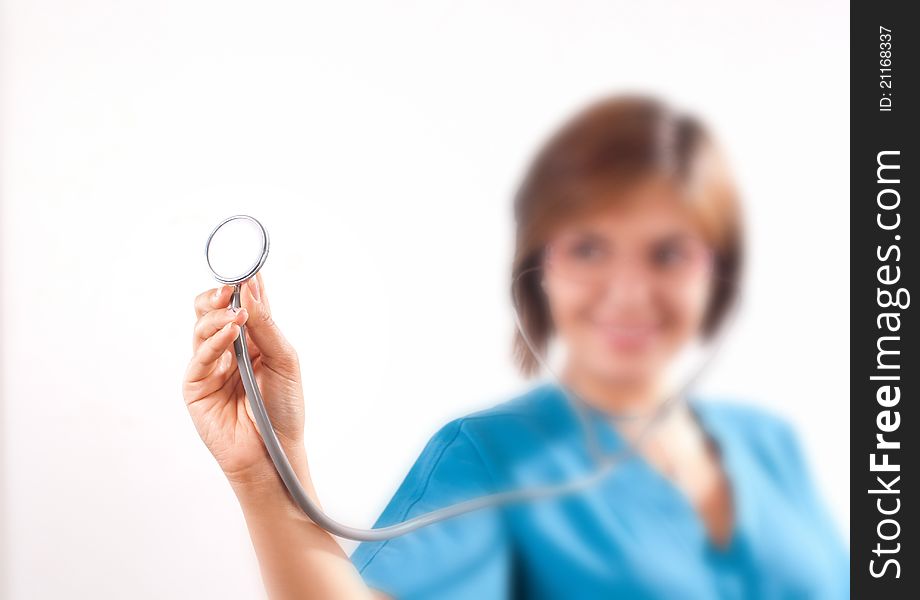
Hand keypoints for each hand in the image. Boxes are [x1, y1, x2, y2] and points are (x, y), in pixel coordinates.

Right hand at [183, 273, 305, 485]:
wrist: (275, 451)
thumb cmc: (284, 408)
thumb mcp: (285, 360)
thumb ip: (267, 326)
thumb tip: (250, 290)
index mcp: (253, 339)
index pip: (243, 303)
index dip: (242, 283)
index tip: (245, 265)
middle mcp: (228, 348)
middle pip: (211, 310)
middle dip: (217, 294)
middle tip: (229, 287)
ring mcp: (210, 366)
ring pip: (201, 328)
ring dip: (218, 316)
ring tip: (237, 316)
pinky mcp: (196, 386)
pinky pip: (199, 356)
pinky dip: (214, 341)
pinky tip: (231, 333)